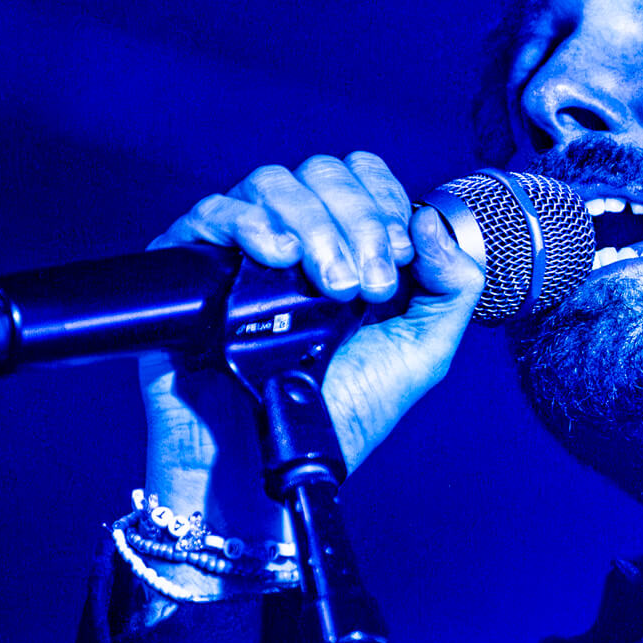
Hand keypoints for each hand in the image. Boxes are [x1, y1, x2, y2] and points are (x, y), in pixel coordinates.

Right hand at [138, 152, 483, 549]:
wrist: (270, 470)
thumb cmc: (340, 418)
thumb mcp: (422, 354)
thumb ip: (451, 287)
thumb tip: (434, 221)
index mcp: (350, 249)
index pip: (363, 176)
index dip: (384, 200)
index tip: (396, 256)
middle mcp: (297, 243)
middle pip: (320, 172)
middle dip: (355, 219)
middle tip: (365, 287)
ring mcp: (243, 252)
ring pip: (270, 183)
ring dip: (312, 226)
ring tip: (328, 289)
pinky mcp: (191, 272)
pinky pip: (209, 213)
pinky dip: (247, 222)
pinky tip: (275, 258)